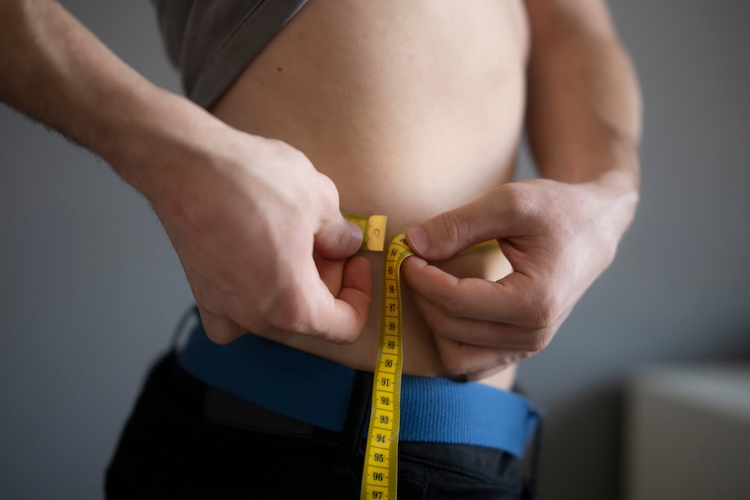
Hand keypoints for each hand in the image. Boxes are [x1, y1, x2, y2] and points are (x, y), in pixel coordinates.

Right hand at [147, 128, 371, 344]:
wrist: (186, 163)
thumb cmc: (250, 181)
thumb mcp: (320, 201)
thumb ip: (341, 235)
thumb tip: (345, 245)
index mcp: (293, 306)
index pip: (344, 325)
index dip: (360, 294)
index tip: (355, 262)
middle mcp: (256, 317)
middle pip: (310, 317)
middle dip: (328, 281)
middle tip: (328, 238)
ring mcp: (223, 307)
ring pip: (275, 313)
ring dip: (293, 284)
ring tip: (293, 242)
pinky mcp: (201, 290)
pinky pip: (233, 314)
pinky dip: (251, 298)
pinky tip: (256, 266)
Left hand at [402, 179, 625, 378]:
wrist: (595, 227)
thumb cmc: (558, 210)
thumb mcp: (509, 203)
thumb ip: (458, 224)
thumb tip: (413, 243)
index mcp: (534, 301)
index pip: (454, 301)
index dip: (420, 278)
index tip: (406, 253)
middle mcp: (533, 334)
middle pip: (450, 328)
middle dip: (422, 295)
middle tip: (414, 261)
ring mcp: (529, 347)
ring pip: (456, 356)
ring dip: (434, 322)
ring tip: (431, 284)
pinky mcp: (521, 349)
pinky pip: (471, 364)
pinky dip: (450, 340)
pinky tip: (448, 305)